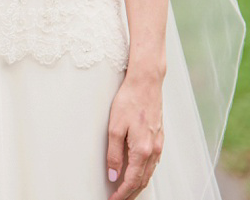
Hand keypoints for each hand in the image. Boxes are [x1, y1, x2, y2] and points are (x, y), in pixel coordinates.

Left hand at [106, 71, 163, 199]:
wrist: (146, 84)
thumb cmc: (128, 101)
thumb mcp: (114, 128)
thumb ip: (114, 154)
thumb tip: (114, 175)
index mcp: (142, 149)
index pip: (132, 180)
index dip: (122, 193)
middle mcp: (154, 150)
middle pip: (143, 180)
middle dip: (131, 193)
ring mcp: (159, 144)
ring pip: (149, 172)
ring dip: (138, 184)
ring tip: (126, 191)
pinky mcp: (159, 138)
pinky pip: (153, 162)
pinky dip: (145, 173)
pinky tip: (138, 173)